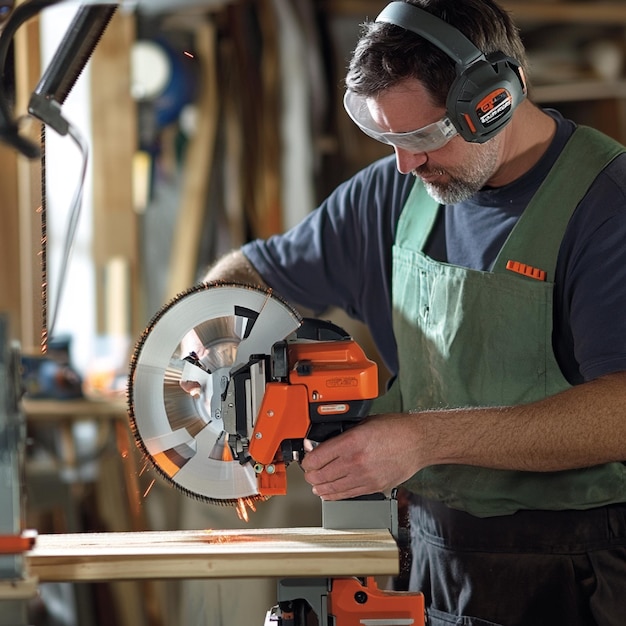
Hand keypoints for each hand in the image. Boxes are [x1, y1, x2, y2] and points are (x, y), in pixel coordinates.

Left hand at [300, 414, 419, 499]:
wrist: (418, 442)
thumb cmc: (395, 429)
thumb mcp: (363, 423)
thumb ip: (342, 434)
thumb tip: (322, 442)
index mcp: (352, 443)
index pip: (317, 458)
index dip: (307, 460)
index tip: (306, 458)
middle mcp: (356, 462)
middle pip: (320, 475)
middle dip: (310, 474)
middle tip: (308, 471)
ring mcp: (365, 477)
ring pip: (331, 489)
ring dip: (319, 487)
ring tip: (315, 484)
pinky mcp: (373, 487)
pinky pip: (347, 495)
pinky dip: (334, 495)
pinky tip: (328, 493)